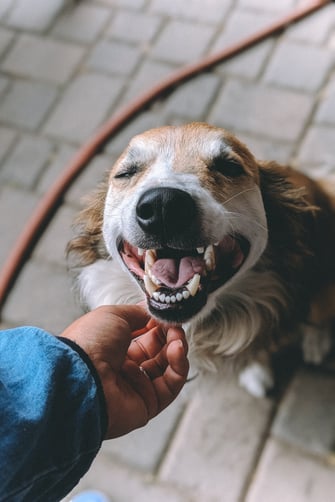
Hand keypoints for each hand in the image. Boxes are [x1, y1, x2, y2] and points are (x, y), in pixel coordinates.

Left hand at [60, 305, 188, 437]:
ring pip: (168, 367)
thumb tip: (154, 311)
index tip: (169, 314)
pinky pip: (171, 385)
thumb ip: (139, 313)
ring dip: (177, 349)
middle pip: (159, 350)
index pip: (145, 335)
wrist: (79, 377)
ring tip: (178, 338)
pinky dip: (178, 367)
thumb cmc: (89, 343)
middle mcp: (124, 367)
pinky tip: (177, 351)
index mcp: (113, 347)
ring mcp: (136, 386)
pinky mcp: (147, 404)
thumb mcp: (114, 315)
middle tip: (176, 325)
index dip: (159, 324)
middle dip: (171, 335)